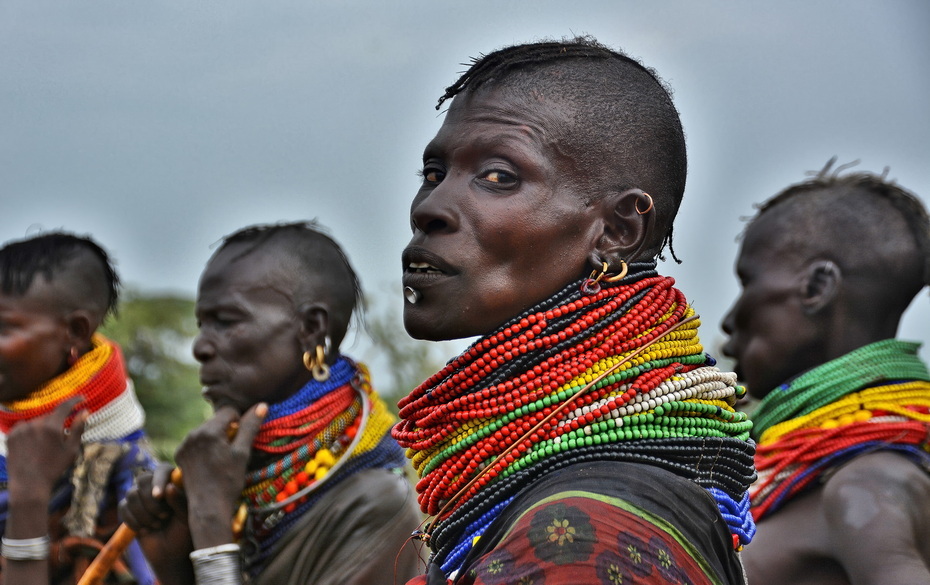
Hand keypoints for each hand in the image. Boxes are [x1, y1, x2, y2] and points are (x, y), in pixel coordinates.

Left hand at [6, 396, 87, 504]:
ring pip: (37, 421)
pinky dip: (30, 431)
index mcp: (51, 428)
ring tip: (44, 445)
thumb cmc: (54, 468)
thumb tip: (85, 411)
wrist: (28, 484)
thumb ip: (78, 429)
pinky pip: (24, 427)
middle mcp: (35, 425)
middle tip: (59, 438)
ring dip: (43, 427)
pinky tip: (32, 445)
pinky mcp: (11, 435)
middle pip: (50, 416)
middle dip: (57, 422)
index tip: (82, 398)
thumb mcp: (71, 450)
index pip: (64, 406)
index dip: (74, 400)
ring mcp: (21, 430)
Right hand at [120, 464, 195, 583]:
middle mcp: (156, 484)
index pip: (162, 469)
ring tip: (157, 525)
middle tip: (164, 517)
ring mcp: (141, 496)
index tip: (159, 496)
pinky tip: (145, 530)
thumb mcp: (187, 518)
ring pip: (131, 494)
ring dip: (143, 514)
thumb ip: (180, 502)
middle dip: (150, 502)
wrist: (170, 553)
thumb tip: (169, 487)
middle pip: (142, 479)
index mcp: (174, 482)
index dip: (158, 480)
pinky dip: (133, 521)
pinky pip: (123, 507)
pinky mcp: (129, 508)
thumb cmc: (183, 533)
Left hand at [174, 403, 266, 548]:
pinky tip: (209, 462)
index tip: (241, 440)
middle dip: (226, 430)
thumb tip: (262, 405)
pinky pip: (195, 441)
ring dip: (216, 438)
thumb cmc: (229, 481)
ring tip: (221, 458)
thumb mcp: (242, 453)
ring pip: (206, 430)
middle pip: (216, 420)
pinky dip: (204, 446)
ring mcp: (184, 444)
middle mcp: (193, 434)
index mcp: (209, 431)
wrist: (208, 507)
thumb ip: (250, 426)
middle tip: (232, 451)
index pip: (228, 410)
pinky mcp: (179, 454)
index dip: (239, 421)